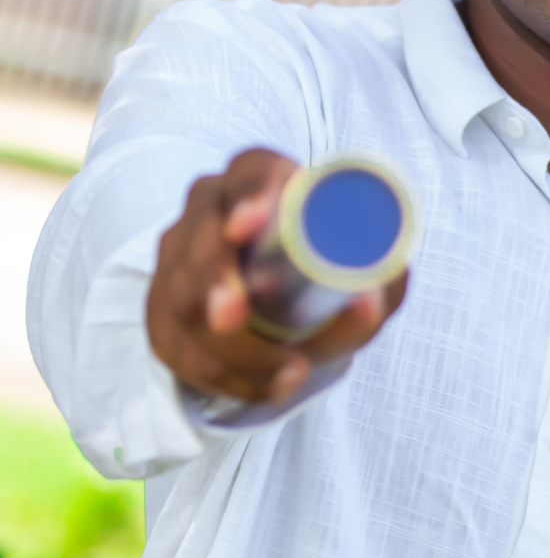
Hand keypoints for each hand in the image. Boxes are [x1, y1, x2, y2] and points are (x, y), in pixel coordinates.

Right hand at [147, 148, 408, 404]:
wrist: (297, 310)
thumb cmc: (333, 274)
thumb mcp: (367, 278)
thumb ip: (378, 286)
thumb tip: (367, 305)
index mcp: (267, 181)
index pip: (252, 172)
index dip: (248, 196)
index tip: (245, 228)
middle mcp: (214, 209)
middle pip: (201, 239)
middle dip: (213, 280)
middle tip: (231, 318)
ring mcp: (180, 255)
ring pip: (182, 299)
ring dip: (233, 349)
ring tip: (290, 374)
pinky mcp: (162, 303)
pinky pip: (174, 344)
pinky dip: (221, 375)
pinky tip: (263, 386)